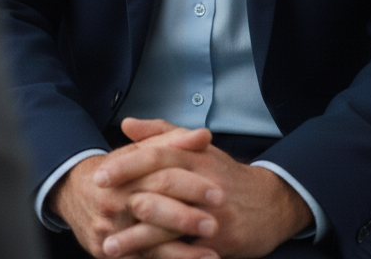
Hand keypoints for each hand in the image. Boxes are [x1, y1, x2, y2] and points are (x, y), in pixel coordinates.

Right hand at [47, 123, 222, 257]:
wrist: (72, 192)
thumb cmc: (115, 171)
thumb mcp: (138, 151)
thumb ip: (172, 141)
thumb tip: (203, 135)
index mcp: (124, 171)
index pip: (159, 176)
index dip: (189, 183)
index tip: (216, 190)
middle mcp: (114, 200)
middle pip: (152, 208)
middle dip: (185, 218)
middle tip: (214, 224)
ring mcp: (109, 228)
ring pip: (147, 241)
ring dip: (181, 251)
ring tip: (211, 254)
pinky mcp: (106, 251)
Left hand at [99, 119, 311, 258]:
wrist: (271, 203)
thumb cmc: (224, 174)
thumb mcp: (197, 147)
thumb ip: (161, 134)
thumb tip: (126, 124)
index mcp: (195, 156)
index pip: (156, 155)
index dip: (126, 165)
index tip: (99, 175)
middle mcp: (204, 183)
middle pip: (161, 186)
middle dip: (127, 200)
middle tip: (100, 211)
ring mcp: (214, 214)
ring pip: (172, 226)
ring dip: (138, 238)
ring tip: (111, 246)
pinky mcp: (222, 243)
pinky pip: (188, 254)